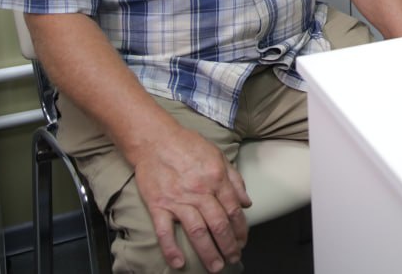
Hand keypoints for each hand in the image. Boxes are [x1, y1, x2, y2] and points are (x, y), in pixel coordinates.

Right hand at [132, 128, 251, 271]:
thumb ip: (234, 179)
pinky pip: (165, 231)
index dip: (240, 229)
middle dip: (229, 245)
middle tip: (234, 258)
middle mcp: (199, 191)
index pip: (233, 210)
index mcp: (216, 179)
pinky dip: (171, 248)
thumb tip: (246, 201)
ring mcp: (178, 200)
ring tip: (216, 266)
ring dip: (208, 252)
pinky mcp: (158, 205)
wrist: (155, 139)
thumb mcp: (218, 155)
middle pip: (218, 224)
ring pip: (197, 231)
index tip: (243, 241)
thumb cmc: (187, 145)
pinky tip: (178, 262)